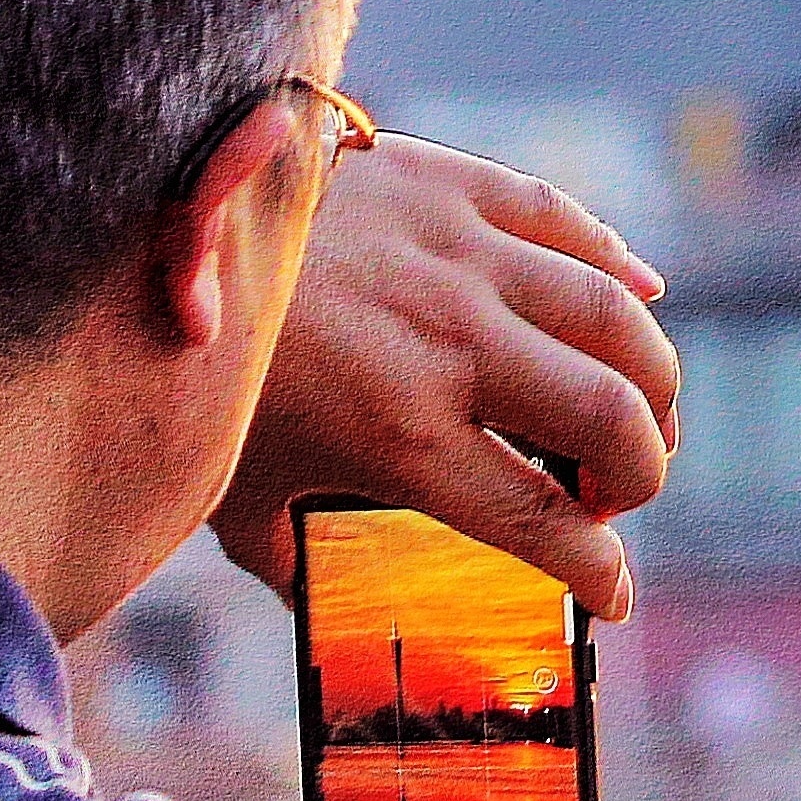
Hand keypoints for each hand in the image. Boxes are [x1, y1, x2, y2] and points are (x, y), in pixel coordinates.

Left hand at [218, 139, 679, 622]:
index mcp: (400, 437)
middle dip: (641, 479)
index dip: (599, 574)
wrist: (148, 208)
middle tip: (614, 498)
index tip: (610, 596)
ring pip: (619, 322)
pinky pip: (573, 226)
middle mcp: (451, 345)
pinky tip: (637, 299)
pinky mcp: (455, 185)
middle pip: (614, 421)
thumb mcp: (233, 490)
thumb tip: (332, 614)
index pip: (544, 523)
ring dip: (653, 383)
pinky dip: (622, 269)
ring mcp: (462, 257)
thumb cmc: (194, 365)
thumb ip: (294, 561)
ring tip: (633, 414)